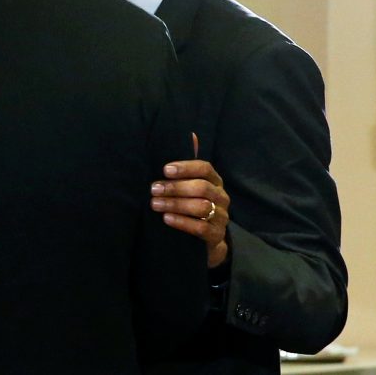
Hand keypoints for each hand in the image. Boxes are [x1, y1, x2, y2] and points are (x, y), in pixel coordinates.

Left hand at [151, 150, 230, 267]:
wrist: (207, 240)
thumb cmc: (193, 205)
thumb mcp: (190, 185)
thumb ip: (188, 165)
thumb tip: (191, 134)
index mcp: (215, 181)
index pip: (205, 168)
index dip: (185, 168)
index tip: (165, 170)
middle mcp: (221, 197)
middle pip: (201, 188)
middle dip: (175, 187)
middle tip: (154, 189)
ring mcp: (222, 216)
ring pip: (201, 207)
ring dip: (175, 204)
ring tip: (155, 204)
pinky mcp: (217, 235)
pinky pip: (201, 227)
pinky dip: (182, 222)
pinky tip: (166, 219)